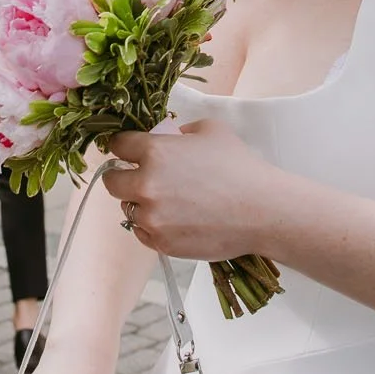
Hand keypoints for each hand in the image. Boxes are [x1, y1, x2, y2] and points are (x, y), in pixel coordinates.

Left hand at [100, 122, 283, 262]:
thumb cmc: (241, 168)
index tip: (125, 150)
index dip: (122, 146)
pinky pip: (141, 232)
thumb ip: (182, 131)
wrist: (262, 211)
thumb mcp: (211, 130)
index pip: (118, 145)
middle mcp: (146, 184)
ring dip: (141, 203)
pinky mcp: (160, 242)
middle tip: (138, 178)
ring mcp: (152, 216)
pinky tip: (174, 219)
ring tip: (167, 202)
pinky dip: (152, 226)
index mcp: (154, 152)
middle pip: (112, 181)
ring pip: (128, 208)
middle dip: (122, 177)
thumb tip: (171, 138)